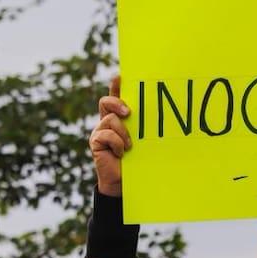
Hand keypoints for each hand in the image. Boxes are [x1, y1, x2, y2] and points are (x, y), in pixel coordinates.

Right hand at [89, 75, 131, 196]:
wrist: (123, 182)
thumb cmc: (137, 159)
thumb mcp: (142, 139)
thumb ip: (143, 125)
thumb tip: (161, 111)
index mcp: (118, 118)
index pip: (116, 97)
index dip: (116, 85)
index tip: (120, 75)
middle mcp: (107, 121)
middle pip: (106, 102)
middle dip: (116, 102)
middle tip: (128, 112)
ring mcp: (100, 131)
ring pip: (110, 120)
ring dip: (123, 133)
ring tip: (130, 146)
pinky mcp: (95, 142)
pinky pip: (106, 134)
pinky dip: (117, 143)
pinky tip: (122, 153)